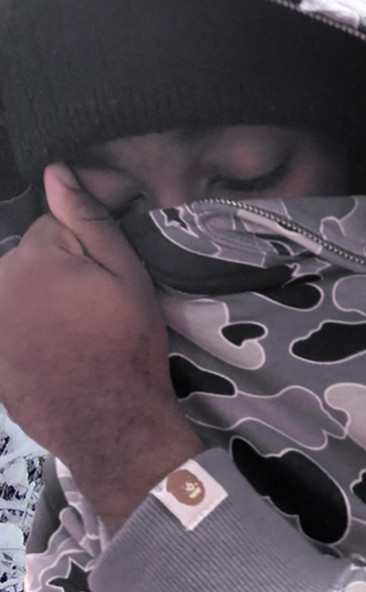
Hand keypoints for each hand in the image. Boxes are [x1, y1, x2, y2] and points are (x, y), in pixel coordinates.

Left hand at [0, 164, 202, 534]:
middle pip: (32, 259)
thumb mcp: (126, 276)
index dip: (88, 251)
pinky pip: (12, 322)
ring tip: (74, 335)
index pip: (56, 228)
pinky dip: (27, 329)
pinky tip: (52, 351)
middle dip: (59, 273)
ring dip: (43, 301)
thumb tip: (56, 170)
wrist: (109, 421)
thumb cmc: (127, 343)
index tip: (106, 283)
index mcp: (33, 257)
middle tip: (93, 312)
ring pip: (20, 290)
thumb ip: (89, 221)